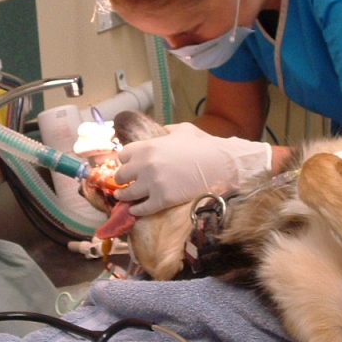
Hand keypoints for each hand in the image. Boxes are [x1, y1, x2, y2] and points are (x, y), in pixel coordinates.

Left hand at [113, 122, 271, 215]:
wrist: (220, 165)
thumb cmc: (204, 146)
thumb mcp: (183, 131)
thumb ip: (167, 131)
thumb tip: (161, 133)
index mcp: (148, 147)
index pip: (123, 156)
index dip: (126, 161)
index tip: (129, 166)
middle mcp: (145, 165)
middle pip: (121, 176)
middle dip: (123, 179)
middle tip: (126, 183)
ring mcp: (153, 184)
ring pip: (127, 194)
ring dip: (125, 196)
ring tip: (124, 198)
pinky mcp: (162, 200)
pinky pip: (142, 208)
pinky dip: (136, 210)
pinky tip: (135, 210)